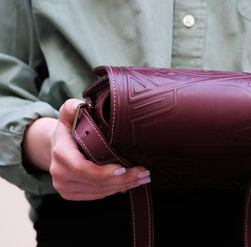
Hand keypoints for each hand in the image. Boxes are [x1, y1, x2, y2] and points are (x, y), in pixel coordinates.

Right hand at [23, 99, 150, 200]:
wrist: (55, 144)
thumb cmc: (68, 126)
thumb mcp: (68, 113)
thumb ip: (72, 107)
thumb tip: (79, 105)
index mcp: (61, 154)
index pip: (82, 168)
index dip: (103, 172)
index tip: (123, 168)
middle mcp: (60, 175)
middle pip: (95, 183)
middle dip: (122, 180)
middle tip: (144, 173)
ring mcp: (65, 187)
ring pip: (98, 192)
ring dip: (123, 186)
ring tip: (143, 177)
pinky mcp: (72, 194)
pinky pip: (96, 195)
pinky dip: (115, 190)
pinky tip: (131, 183)